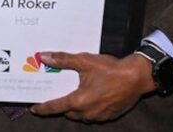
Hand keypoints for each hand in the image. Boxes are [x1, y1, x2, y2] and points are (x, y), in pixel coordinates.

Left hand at [29, 52, 155, 121]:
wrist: (137, 77)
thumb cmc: (111, 69)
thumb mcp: (85, 61)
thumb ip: (63, 60)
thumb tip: (44, 57)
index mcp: (79, 100)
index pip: (55, 107)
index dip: (43, 108)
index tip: (34, 109)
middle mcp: (88, 111)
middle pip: (68, 113)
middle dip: (62, 107)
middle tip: (57, 97)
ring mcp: (100, 115)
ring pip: (82, 116)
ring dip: (76, 109)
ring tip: (74, 97)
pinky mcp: (111, 115)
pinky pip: (95, 116)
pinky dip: (89, 110)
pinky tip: (91, 99)